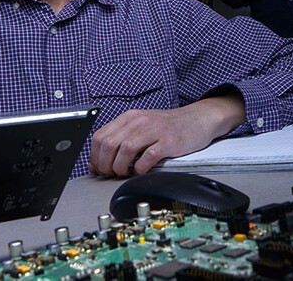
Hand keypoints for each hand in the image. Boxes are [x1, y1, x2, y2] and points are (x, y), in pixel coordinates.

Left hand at [88, 95, 245, 176]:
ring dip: (120, 167)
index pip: (100, 137)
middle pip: (109, 144)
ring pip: (124, 149)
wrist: (197, 119)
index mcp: (129, 118)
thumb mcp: (141, 127)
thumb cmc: (168, 127)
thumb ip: (121, 140)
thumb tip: (99, 162)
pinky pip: (147, 156)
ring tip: (126, 173)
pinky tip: (141, 171)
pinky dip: (140, 168)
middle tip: (111, 174)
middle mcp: (139, 121)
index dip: (95, 156)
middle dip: (106, 165)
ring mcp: (154, 130)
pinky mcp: (168, 141)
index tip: (98, 169)